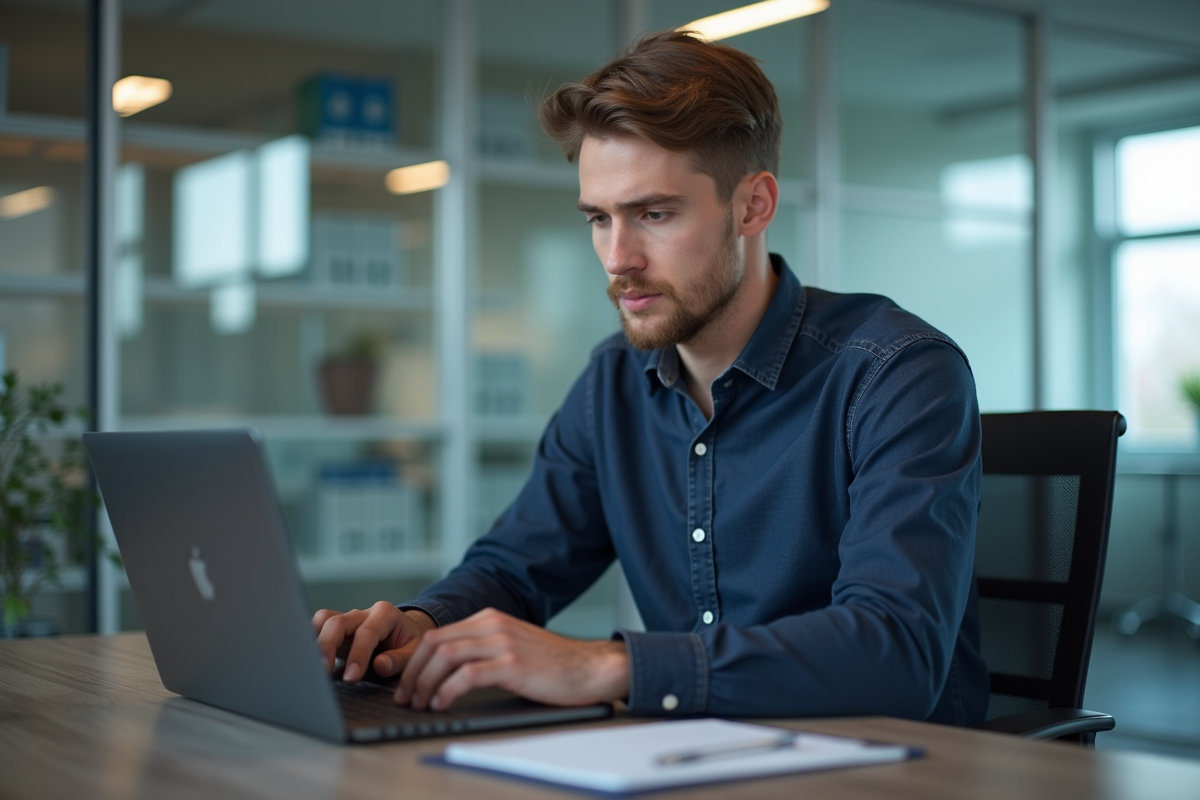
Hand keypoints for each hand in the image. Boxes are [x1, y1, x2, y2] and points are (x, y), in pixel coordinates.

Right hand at [311, 601, 437, 682]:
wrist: (404, 633)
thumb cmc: (408, 643)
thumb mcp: (414, 651)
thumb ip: (399, 659)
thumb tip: (379, 665)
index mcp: (385, 614)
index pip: (367, 632)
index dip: (358, 655)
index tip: (351, 677)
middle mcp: (363, 613)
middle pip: (337, 622)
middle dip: (327, 647)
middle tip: (323, 671)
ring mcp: (347, 619)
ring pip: (323, 620)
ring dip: (314, 641)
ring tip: (311, 664)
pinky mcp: (336, 629)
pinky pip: (318, 627)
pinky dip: (311, 640)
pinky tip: (309, 658)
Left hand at [394, 607, 629, 710]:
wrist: (589, 668)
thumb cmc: (553, 664)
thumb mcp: (513, 645)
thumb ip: (484, 648)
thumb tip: (446, 669)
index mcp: (490, 618)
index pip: (437, 635)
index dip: (415, 662)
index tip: (407, 684)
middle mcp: (493, 625)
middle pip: (434, 643)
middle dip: (413, 673)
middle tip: (406, 697)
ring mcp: (503, 642)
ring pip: (445, 656)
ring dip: (425, 683)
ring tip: (421, 704)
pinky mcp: (513, 664)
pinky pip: (467, 674)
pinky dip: (447, 690)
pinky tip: (443, 703)